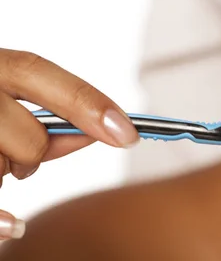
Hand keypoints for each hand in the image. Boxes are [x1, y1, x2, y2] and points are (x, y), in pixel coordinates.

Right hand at [0, 49, 138, 240]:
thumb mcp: (4, 107)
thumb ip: (43, 119)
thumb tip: (91, 136)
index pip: (37, 72)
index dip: (87, 103)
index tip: (129, 134)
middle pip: (26, 133)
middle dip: (34, 154)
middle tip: (20, 159)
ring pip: (0, 165)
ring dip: (3, 173)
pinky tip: (12, 225)